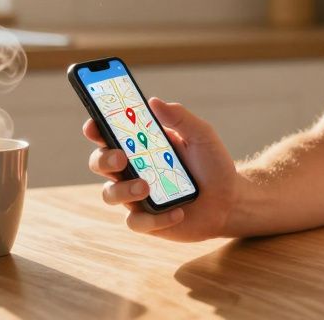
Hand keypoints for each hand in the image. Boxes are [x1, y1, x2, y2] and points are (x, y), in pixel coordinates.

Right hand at [83, 97, 239, 241]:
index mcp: (141, 145)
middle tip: (121, 156)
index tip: (94, 125)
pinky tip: (177, 212)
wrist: (230, 201)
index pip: (109, 134)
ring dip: (124, 190)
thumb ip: (180, 118)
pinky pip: (136, 222)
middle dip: (103, 159)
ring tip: (147, 187)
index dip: (95, 128)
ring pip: (109, 194)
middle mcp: (133, 169)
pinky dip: (155, 218)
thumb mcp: (201, 136)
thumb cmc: (213, 165)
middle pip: (100, 163)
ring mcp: (137, 196)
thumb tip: (154, 101)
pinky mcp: (147, 221)